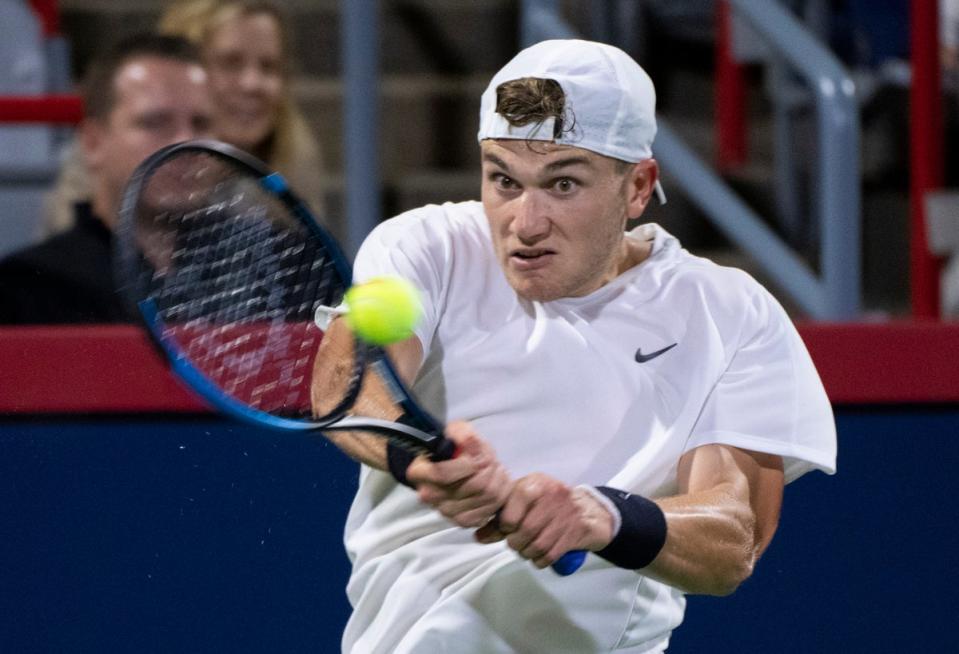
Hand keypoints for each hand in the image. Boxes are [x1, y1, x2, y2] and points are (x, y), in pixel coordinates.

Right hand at [406, 421, 511, 527]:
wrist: (454, 465)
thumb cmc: (453, 448)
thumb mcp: (455, 431)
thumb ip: (462, 433)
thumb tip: (469, 440)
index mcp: (420, 473)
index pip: (444, 474)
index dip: (468, 463)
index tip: (478, 453)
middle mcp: (430, 495)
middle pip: (473, 486)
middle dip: (489, 467)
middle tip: (490, 458)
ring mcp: (446, 511)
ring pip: (487, 496)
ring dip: (498, 478)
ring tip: (494, 468)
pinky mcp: (463, 521)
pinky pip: (492, 508)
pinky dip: (500, 494)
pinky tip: (495, 483)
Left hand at [475, 474, 615, 568]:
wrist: (584, 509)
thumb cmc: (545, 502)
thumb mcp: (521, 499)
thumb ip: (499, 518)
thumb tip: (478, 537)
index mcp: (534, 484)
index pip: (511, 513)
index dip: (505, 525)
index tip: (506, 527)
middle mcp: (552, 496)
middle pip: (525, 531)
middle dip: (515, 542)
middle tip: (515, 541)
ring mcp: (566, 515)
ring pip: (537, 546)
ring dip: (526, 552)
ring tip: (525, 548)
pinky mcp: (575, 533)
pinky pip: (550, 556)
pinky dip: (539, 560)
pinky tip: (538, 553)